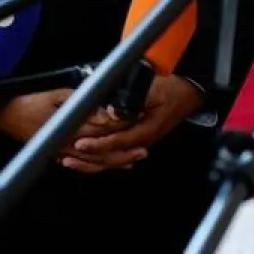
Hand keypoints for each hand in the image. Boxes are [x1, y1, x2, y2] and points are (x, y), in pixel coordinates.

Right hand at [0, 89, 126, 170]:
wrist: (5, 114)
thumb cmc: (30, 102)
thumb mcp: (56, 95)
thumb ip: (80, 101)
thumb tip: (102, 108)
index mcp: (70, 128)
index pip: (102, 130)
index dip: (121, 127)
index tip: (138, 124)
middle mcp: (68, 144)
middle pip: (101, 151)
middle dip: (123, 151)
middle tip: (144, 151)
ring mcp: (62, 152)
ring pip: (92, 162)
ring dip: (114, 162)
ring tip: (133, 161)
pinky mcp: (57, 154)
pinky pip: (80, 165)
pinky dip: (96, 166)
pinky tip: (108, 165)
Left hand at [63, 75, 204, 172]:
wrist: (188, 95)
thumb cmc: (172, 91)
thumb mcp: (154, 91)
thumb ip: (133, 101)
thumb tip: (111, 111)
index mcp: (146, 131)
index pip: (117, 142)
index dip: (97, 144)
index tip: (80, 144)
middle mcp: (141, 142)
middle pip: (111, 157)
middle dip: (87, 158)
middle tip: (65, 156)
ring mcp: (138, 144)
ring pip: (111, 160)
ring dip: (89, 162)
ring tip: (68, 161)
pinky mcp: (135, 141)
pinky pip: (114, 154)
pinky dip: (97, 158)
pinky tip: (83, 159)